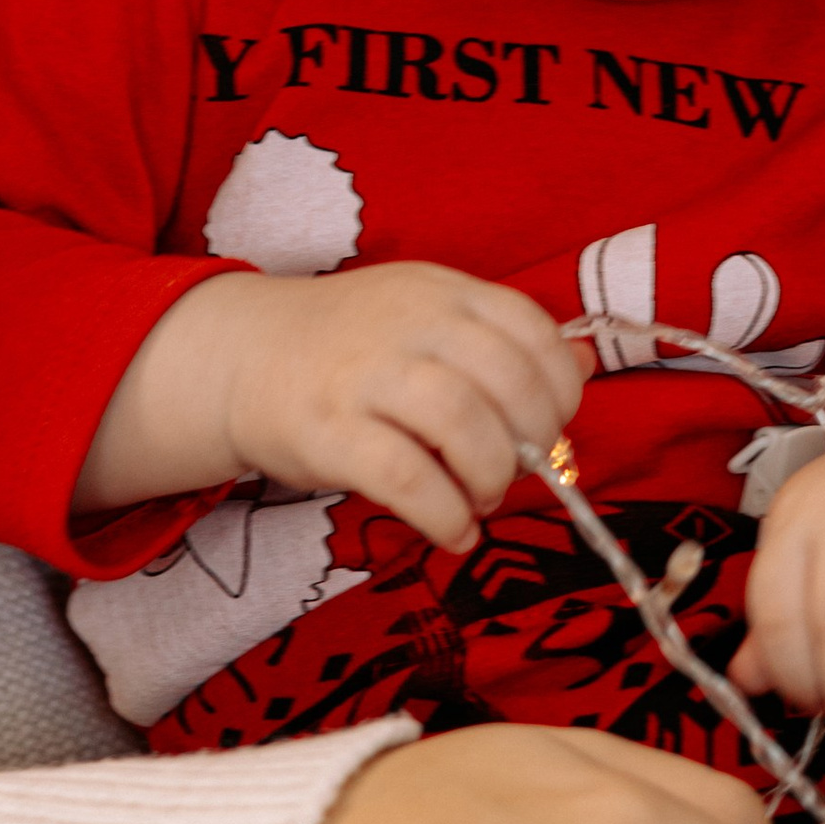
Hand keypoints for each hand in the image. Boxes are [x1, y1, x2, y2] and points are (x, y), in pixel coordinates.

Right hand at [76, 263, 589, 543]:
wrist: (242, 354)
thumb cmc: (351, 348)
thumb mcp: (429, 320)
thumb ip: (503, 342)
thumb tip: (583, 362)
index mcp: (444, 292)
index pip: (531, 329)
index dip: (559, 389)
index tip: (549, 427)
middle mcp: (410, 324)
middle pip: (506, 378)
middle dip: (532, 439)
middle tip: (517, 472)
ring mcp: (366, 374)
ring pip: (461, 421)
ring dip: (489, 475)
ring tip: (480, 500)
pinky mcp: (328, 430)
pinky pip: (404, 477)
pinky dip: (443, 513)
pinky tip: (453, 531)